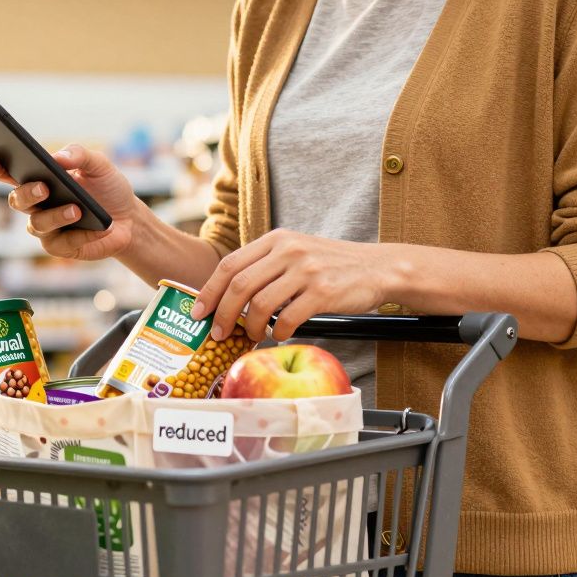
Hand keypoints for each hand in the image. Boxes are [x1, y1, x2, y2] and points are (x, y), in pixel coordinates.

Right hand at [0, 144, 139, 260]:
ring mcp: (46, 227)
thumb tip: (59, 157)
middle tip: (44, 188)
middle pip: (17, 200)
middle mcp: (37, 204)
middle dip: (27, 194)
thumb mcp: (99, 165)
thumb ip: (79, 155)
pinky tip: (98, 229)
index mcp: (40, 179)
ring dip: (55, 216)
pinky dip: (80, 235)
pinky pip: (61, 243)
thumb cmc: (107, 188)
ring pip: (36, 224)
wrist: (129, 218)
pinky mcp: (60, 247)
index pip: (11, 173)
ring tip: (76, 210)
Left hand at [190, 229, 400, 341]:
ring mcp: (306, 270)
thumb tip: (228, 297)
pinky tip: (279, 335)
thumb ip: (266, 266)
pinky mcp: (323, 291)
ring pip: (260, 304)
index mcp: (276, 240)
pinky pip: (289, 318)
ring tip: (253, 337)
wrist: (378, 268)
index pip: (230, 264)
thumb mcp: (296, 252)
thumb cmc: (332, 266)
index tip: (198, 312)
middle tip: (218, 333)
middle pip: (239, 285)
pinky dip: (278, 332)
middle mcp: (288, 251)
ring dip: (251, 327)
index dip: (209, 291)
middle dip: (223, 314)